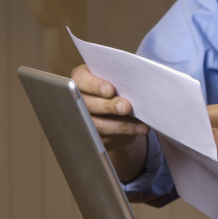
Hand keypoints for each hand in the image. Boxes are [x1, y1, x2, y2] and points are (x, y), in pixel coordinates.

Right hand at [71, 64, 148, 180]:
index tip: (110, 90)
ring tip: (140, 125)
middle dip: (109, 106)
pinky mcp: (92, 137)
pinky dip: (124, 135)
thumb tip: (136, 86)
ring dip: (121, 125)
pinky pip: (105, 139)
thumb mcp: (119, 79)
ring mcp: (82, 120)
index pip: (80, 79)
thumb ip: (122, 79)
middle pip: (87, 104)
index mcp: (82, 79)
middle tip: (126, 107)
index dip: (94, 85)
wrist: (119, 106)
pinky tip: (139, 131)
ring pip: (96, 125)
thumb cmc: (120, 86)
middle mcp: (76, 99)